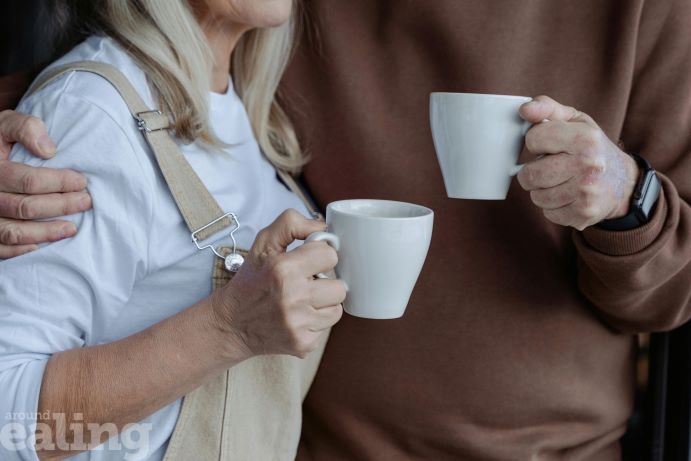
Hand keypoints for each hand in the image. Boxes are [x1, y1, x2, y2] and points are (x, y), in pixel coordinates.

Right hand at [0, 110, 91, 257]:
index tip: (82, 182)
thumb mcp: (6, 124)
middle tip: (85, 202)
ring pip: (13, 232)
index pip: (28, 180)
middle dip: (61, 206)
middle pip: (25, 207)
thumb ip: (25, 128)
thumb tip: (49, 150)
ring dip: (46, 233)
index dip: (59, 183)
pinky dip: (20, 250)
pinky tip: (42, 246)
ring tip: (72, 228)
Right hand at [210, 209, 345, 358]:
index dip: (320, 257)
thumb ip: (292, 224)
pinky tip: (298, 317)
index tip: (309, 262)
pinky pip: (327, 328)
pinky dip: (315, 322)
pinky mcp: (302, 343)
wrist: (231, 324)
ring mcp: (298, 324)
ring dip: (324, 304)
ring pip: (337, 309)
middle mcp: (292, 297)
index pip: (330, 255)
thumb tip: (323, 227)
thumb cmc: (251, 280)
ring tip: (303, 301)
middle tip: (307, 284)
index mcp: (283, 269)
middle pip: (340, 287)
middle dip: (325, 283)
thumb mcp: (263, 243)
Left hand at [517, 96, 638, 229]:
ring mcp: (586, 193)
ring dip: (542, 190)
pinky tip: (567, 196)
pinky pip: (548, 213)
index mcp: (585, 138)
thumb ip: (547, 108)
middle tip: (550, 167)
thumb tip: (524, 109)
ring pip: (536, 196)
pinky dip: (553, 206)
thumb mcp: (576, 121)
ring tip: (560, 181)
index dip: (536, 142)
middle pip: (529, 174)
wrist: (624, 183)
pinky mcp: (583, 214)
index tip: (548, 144)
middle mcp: (588, 166)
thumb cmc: (592, 148)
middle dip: (533, 171)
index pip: (533, 139)